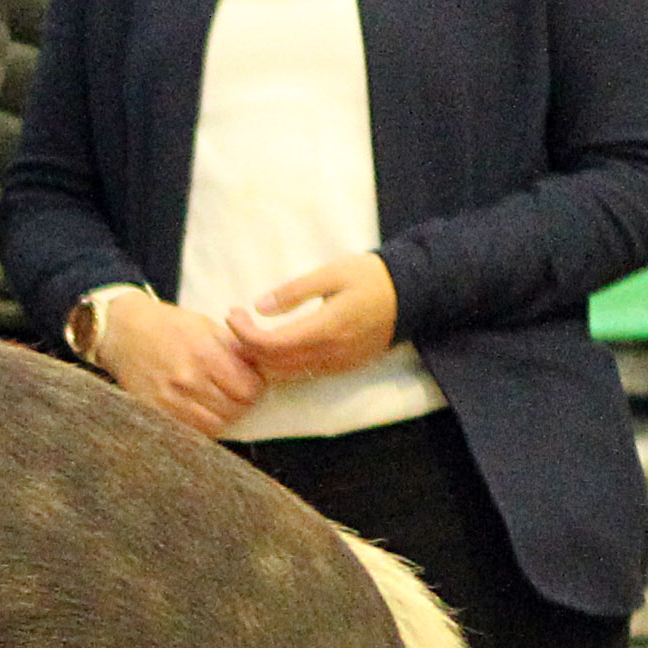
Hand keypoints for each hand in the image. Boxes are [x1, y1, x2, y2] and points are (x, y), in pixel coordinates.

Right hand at [91, 293, 264, 437]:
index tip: (251, 383)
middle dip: (241, 403)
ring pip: (215, 425)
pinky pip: (190, 430)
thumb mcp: (207, 326)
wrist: (124, 333)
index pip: (249, 389)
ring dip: (222, 417)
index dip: (256, 388)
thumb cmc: (169, 326)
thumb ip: (234, 348)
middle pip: (234, 410)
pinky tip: (200, 411)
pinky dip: (201, 425)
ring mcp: (170, 399)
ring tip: (220, 404)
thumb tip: (261, 365)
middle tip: (236, 395)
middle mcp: (189, 380)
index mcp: (206, 355)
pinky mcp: (155, 411)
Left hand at [226, 253, 398, 384]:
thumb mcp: (332, 273)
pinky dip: (280, 364)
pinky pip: (302, 374)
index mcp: (326, 328)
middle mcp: (330, 353)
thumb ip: (295, 291)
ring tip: (247, 336)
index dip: (244, 333)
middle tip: (234, 325)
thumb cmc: (372, 277)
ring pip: (285, 374)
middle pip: (272, 364)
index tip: (232, 314)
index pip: (270, 343)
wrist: (414, 294)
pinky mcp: (342, 368)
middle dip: (246, 348)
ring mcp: (337, 364)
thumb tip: (259, 307)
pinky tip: (272, 346)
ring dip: (261, 360)